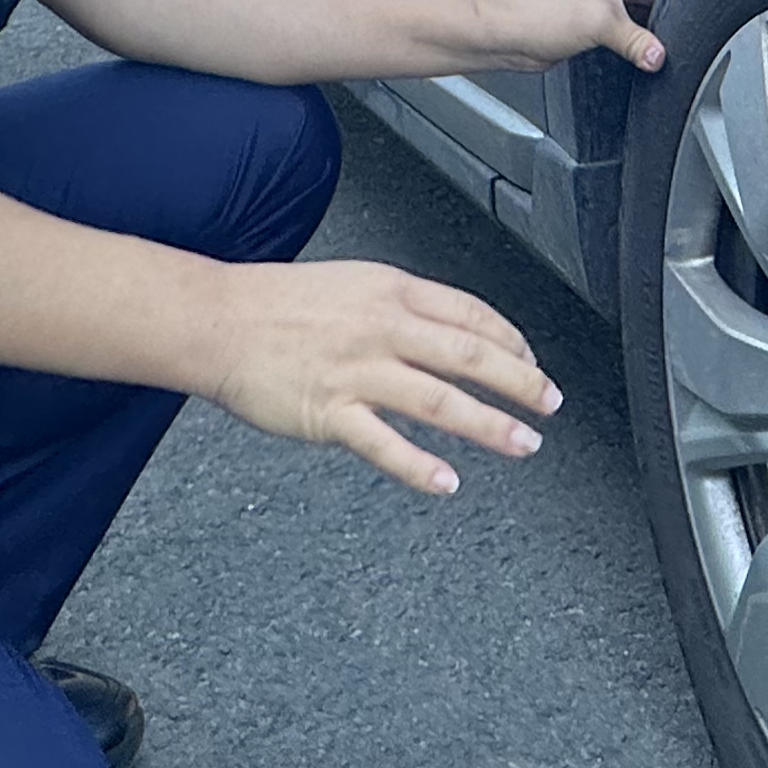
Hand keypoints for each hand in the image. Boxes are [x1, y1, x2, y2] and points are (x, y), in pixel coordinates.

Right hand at [201, 257, 562, 496]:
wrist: (216, 320)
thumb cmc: (277, 304)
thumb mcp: (355, 284)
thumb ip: (402, 309)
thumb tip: (450, 333)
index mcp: (392, 292)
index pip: (471, 314)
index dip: (512, 342)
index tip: (532, 363)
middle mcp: (382, 328)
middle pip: (470, 355)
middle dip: (521, 382)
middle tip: (550, 403)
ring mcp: (357, 371)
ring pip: (439, 400)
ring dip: (490, 425)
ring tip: (524, 444)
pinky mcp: (329, 412)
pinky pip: (383, 444)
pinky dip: (419, 466)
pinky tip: (448, 482)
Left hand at [485, 0, 678, 73]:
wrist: (510, 34)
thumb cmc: (541, 13)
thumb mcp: (601, 24)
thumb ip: (636, 41)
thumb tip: (659, 54)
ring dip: (651, 3)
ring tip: (670, 18)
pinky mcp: (587, 12)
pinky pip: (621, 12)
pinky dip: (635, 21)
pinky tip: (644, 37)